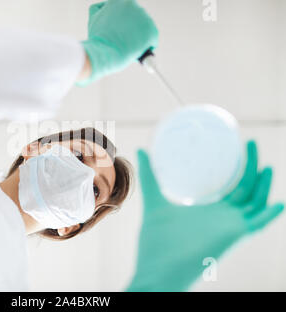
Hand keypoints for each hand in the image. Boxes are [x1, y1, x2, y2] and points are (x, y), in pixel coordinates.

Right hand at [77, 0, 158, 85]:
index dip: (122, 24)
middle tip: (124, 41)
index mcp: (117, 0)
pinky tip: (138, 52)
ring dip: (140, 37)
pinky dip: (147, 47)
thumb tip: (103, 10)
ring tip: (129, 47)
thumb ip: (100, 11)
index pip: (125, 11)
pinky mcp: (152, 30)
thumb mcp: (93, 19)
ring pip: (144, 29)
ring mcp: (143, 16)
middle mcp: (132, 4)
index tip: (120, 32)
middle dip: (132, 29)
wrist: (104, 52)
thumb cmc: (98, 40)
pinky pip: (153, 40)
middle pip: (136, 18)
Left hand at [127, 141, 283, 291]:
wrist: (157, 268)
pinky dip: (269, 215)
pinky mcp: (232, 235)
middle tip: (251, 143)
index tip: (237, 147)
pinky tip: (278, 203)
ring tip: (266, 165)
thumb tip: (141, 151)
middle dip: (251, 168)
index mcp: (207, 210)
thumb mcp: (154, 201)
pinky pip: (257, 225)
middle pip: (244, 188)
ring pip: (254, 202)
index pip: (228, 186)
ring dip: (263, 185)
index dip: (236, 168)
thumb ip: (149, 177)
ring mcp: (228, 225)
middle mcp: (221, 217)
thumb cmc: (156, 240)